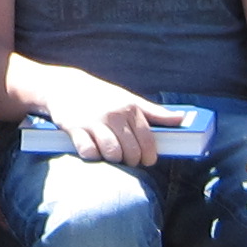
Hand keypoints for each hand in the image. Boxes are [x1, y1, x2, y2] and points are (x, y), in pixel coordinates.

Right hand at [40, 72, 167, 165]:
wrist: (65, 86)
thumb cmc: (101, 96)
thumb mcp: (128, 99)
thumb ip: (154, 112)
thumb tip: (181, 118)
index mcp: (130, 107)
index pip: (148, 140)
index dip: (149, 155)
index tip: (147, 160)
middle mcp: (114, 114)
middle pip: (131, 151)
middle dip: (131, 160)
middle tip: (127, 159)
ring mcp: (94, 121)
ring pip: (112, 154)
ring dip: (113, 159)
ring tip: (111, 155)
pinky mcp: (75, 128)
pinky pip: (89, 153)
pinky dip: (93, 156)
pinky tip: (93, 151)